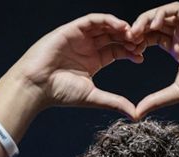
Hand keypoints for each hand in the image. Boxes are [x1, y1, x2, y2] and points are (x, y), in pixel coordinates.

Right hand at [6, 13, 143, 117]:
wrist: (36, 86)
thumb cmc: (60, 93)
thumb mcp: (94, 97)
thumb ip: (115, 102)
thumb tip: (136, 115)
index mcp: (94, 61)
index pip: (117, 51)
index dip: (130, 51)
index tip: (141, 56)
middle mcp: (88, 47)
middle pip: (113, 37)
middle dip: (128, 38)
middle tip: (141, 42)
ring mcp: (79, 37)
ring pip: (104, 26)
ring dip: (120, 27)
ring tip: (132, 33)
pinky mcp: (71, 30)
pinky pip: (92, 20)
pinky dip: (107, 20)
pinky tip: (119, 26)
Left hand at [130, 2, 178, 117]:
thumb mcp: (175, 92)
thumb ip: (156, 100)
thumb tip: (137, 113)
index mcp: (177, 49)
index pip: (153, 37)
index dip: (139, 40)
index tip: (128, 50)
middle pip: (155, 24)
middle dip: (139, 29)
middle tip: (127, 39)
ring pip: (162, 14)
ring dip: (146, 19)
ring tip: (136, 31)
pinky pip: (176, 9)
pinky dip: (162, 13)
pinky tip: (153, 26)